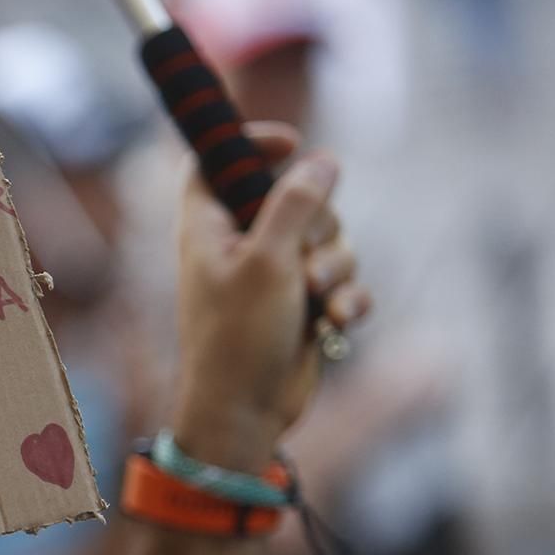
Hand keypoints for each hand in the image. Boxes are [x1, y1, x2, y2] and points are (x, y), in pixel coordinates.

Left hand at [172, 124, 370, 469]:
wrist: (246, 413)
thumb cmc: (239, 337)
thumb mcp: (268, 260)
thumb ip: (295, 204)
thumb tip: (322, 160)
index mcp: (208, 224)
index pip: (217, 160)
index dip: (249, 142)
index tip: (290, 143)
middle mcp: (239, 243)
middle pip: (295, 196)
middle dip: (319, 226)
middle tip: (303, 263)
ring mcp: (274, 274)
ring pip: (328, 240)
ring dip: (335, 269)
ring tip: (316, 300)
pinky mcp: (303, 303)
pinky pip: (342, 280)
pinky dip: (345, 299)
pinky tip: (336, 323)